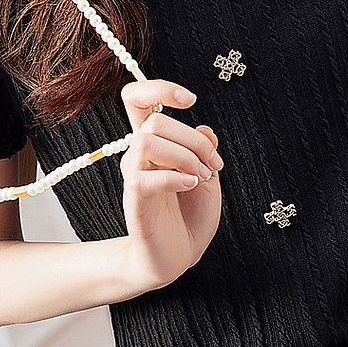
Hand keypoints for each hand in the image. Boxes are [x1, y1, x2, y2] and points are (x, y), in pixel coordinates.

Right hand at [118, 78, 222, 290]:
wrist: (179, 257)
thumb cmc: (190, 217)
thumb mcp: (208, 177)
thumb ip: (205, 151)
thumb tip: (204, 127)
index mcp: (157, 145)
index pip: (138, 100)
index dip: (159, 89)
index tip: (190, 100)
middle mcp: (140, 157)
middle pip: (154, 122)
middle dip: (193, 139)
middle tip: (213, 166)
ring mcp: (135, 178)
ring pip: (147, 142)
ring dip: (184, 156)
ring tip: (201, 177)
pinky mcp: (134, 202)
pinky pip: (144, 177)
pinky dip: (175, 178)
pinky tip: (192, 186)